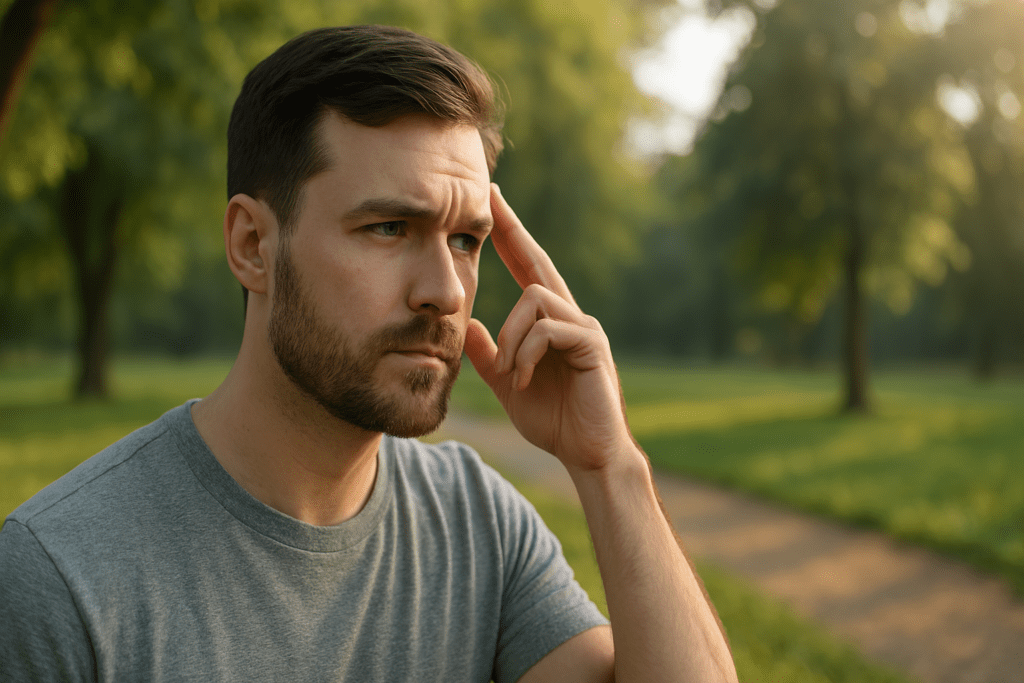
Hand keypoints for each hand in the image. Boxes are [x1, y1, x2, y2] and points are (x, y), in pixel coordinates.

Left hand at [464, 184, 635, 472]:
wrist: (588, 455)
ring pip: (534, 299)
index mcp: (551, 322)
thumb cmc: (554, 421)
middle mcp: (571, 315)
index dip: (508, 237)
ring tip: (509, 372)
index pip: (526, 270)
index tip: (490, 204)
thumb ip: (489, 357)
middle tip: (489, 195)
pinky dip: (526, 354)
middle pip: (537, 262)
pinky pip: (548, 329)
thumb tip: (467, 325)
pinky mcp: (592, 345)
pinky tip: (523, 380)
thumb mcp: (509, 385)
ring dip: (510, 336)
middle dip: (511, 229)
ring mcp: (584, 328)